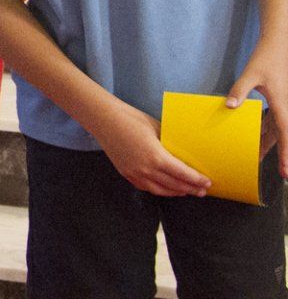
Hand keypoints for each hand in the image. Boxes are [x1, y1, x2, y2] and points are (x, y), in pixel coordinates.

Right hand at [90, 100, 211, 195]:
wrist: (104, 119)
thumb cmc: (131, 119)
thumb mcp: (157, 128)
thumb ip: (169, 142)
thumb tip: (182, 150)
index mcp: (156, 157)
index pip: (183, 174)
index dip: (197, 180)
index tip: (207, 183)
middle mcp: (146, 169)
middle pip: (174, 185)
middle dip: (190, 189)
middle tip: (202, 191)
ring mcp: (134, 173)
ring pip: (160, 190)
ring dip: (176, 192)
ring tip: (186, 192)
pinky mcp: (125, 173)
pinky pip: (145, 187)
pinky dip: (158, 190)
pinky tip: (165, 188)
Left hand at [226, 39, 287, 177]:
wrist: (279, 44)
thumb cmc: (266, 58)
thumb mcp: (251, 74)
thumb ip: (239, 90)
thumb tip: (229, 106)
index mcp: (281, 104)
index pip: (284, 135)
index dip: (285, 155)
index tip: (285, 172)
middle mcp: (285, 107)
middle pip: (280, 135)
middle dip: (275, 152)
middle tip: (268, 168)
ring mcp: (282, 103)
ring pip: (276, 128)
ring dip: (268, 141)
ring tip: (257, 154)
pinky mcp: (277, 98)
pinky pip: (272, 118)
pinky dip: (265, 127)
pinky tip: (256, 133)